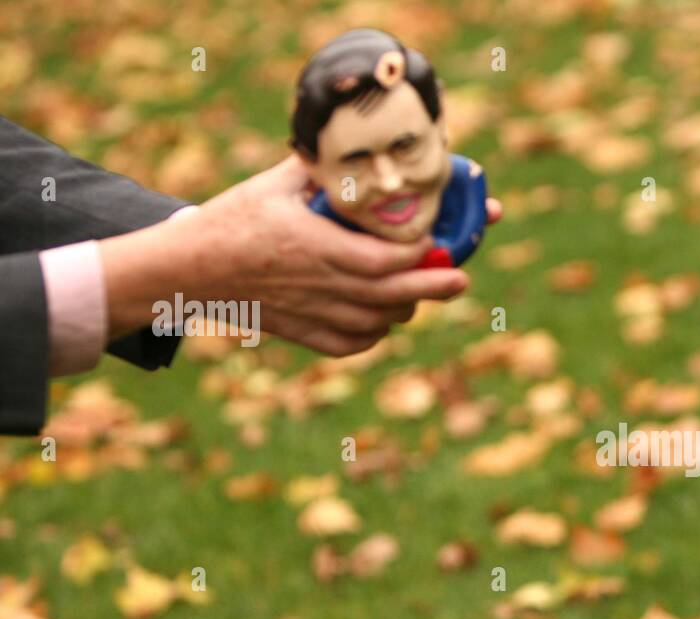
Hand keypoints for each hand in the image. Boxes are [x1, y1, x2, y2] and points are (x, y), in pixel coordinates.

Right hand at [101, 157, 502, 356]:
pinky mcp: (302, 333)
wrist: (187, 271)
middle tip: (461, 281)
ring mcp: (312, 314)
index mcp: (314, 247)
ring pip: (377, 322)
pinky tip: (382, 317)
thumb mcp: (271, 185)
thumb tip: (349, 144)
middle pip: (391, 295)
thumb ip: (316, 168)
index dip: (416, 255)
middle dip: (432, 289)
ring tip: (422, 291)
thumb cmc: (229, 221)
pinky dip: (374, 333)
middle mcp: (319, 286)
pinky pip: (351, 343)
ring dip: (404, 308)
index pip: (382, 260)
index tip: (437, 243)